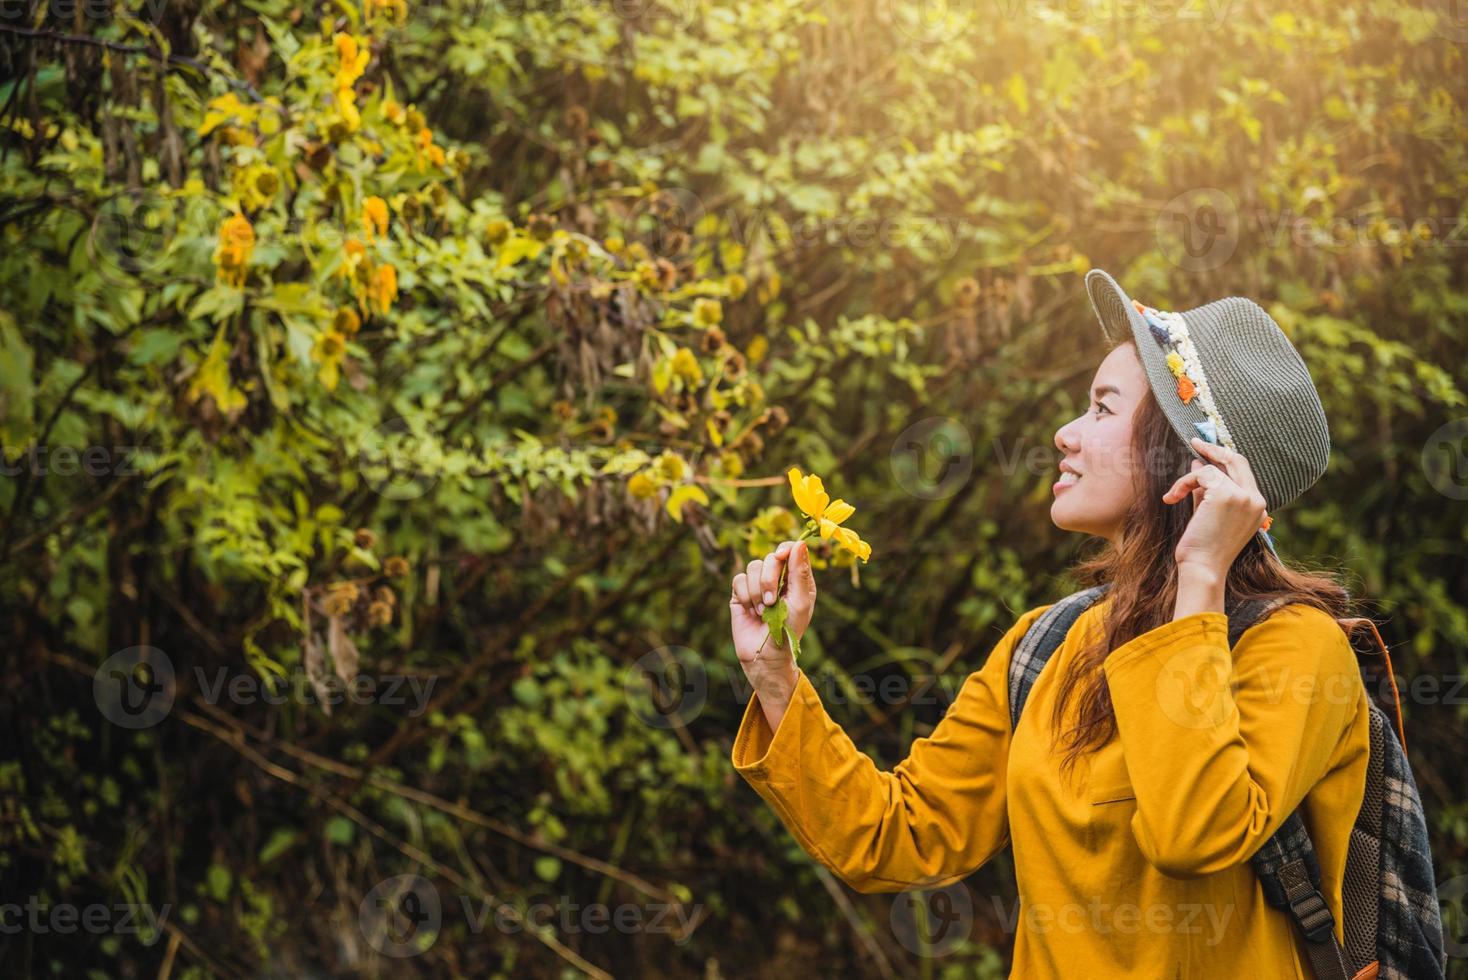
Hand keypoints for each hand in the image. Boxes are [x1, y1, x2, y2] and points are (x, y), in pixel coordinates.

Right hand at [729, 540, 815, 692]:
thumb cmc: (789, 631)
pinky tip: (752, 611)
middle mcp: (778, 579)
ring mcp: (758, 585)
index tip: (781, 556)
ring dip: (757, 591)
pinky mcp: (741, 593)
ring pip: (752, 567)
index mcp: (797, 579)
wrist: (766, 656)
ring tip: (763, 611)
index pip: (790, 550)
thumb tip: (800, 542)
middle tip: (772, 601)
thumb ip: (800, 572)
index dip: (784, 549)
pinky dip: (745, 596)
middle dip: (768, 578)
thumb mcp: (799, 602)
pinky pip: (739, 580)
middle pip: (769, 557)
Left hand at [1162, 437, 1268, 579]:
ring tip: (1175, 495)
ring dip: (1189, 480)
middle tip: (1195, 443)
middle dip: (1214, 450)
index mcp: (1258, 507)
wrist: (1203, 568)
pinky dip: (1183, 483)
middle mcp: (1256, 500)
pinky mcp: (1227, 494)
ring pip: (1213, 469)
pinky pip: (1200, 474)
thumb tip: (1198, 463)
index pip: (1243, 472)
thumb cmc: (1203, 547)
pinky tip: (1172, 498)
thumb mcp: (1208, 514)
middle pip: (1237, 460)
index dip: (1225, 458)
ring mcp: (1244, 496)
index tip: (1207, 451)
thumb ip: (1207, 489)